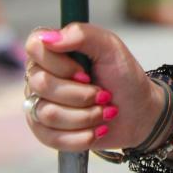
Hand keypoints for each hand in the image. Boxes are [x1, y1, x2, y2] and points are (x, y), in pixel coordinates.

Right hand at [23, 23, 164, 152]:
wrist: (138, 113)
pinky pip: (49, 137)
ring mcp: (39, 103)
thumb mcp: (111, 48)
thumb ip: (83, 34)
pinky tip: (96, 130)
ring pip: (47, 114)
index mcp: (53, 49)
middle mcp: (40, 74)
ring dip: (85, 116)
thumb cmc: (124, 77)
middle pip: (41, 84)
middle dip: (80, 94)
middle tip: (103, 94)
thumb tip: (49, 38)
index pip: (34, 47)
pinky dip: (80, 137)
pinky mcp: (44, 131)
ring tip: (103, 112)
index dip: (60, 64)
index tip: (86, 73)